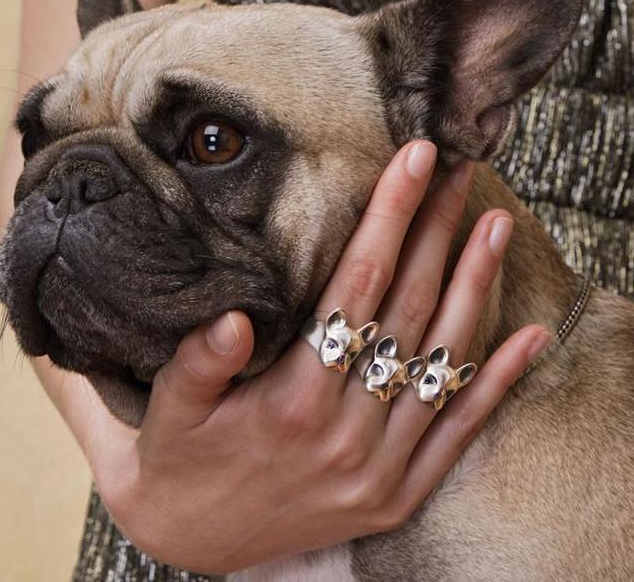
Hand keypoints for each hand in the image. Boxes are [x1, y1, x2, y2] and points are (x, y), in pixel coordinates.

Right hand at [71, 140, 549, 573]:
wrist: (196, 539)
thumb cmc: (182, 458)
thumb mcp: (171, 409)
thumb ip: (200, 362)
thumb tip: (234, 318)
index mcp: (292, 403)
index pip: (356, 287)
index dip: (388, 218)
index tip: (414, 160)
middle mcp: (347, 434)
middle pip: (408, 309)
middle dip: (435, 231)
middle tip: (460, 171)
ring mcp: (380, 468)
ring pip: (444, 360)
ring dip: (475, 286)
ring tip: (497, 225)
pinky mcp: (398, 494)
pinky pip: (459, 431)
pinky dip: (499, 382)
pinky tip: (529, 336)